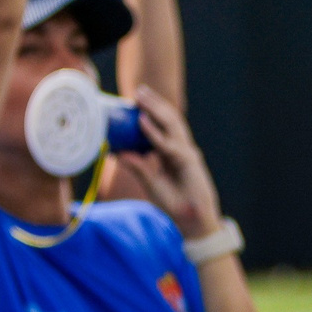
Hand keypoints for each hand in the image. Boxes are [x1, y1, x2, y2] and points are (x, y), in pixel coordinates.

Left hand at [121, 85, 223, 239]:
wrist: (192, 220)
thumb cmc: (174, 203)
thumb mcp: (151, 183)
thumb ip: (138, 167)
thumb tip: (118, 152)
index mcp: (172, 153)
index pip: (162, 127)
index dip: (150, 113)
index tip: (134, 102)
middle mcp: (181, 148)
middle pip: (168, 120)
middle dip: (154, 104)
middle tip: (138, 91)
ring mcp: (186, 152)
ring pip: (171, 125)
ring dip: (155, 109)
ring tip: (141, 97)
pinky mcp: (188, 161)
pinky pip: (167, 144)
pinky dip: (154, 132)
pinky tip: (142, 121)